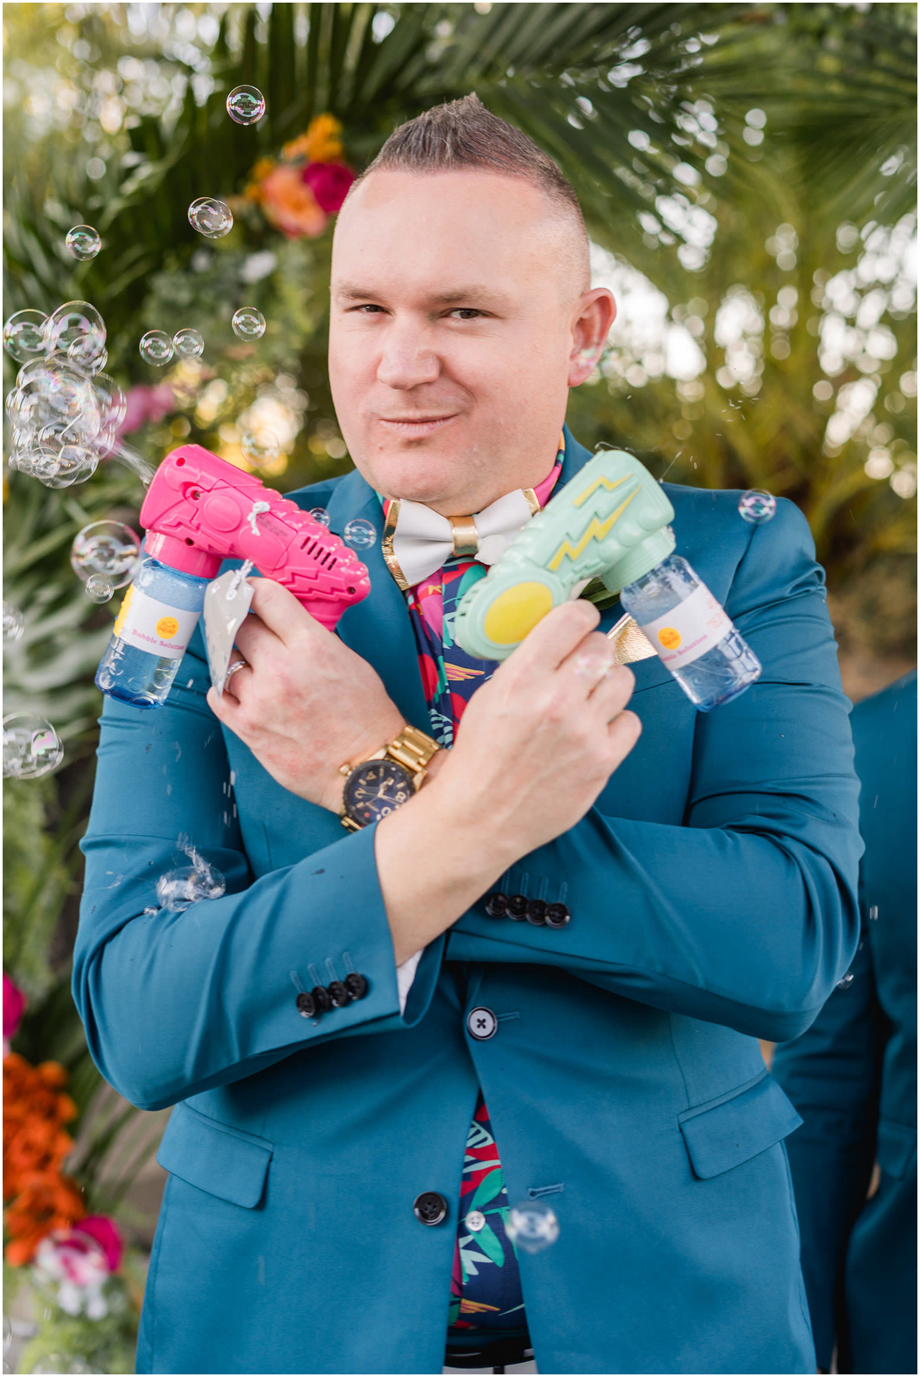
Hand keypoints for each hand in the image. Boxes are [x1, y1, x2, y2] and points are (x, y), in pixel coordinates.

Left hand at [206, 579, 405, 811]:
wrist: (366, 768)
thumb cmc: (366, 717)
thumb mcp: (349, 660)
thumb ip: (311, 638)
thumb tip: (281, 623)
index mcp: (311, 646)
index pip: (266, 598)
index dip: (254, 589)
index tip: (248, 591)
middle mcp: (281, 669)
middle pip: (239, 626)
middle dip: (243, 622)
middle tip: (246, 625)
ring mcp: (259, 700)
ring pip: (226, 660)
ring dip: (234, 657)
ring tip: (246, 661)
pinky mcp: (247, 728)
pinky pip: (217, 695)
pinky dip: (224, 687)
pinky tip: (237, 686)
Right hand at [375, 598, 640, 961]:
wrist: (481, 817)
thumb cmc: (481, 756)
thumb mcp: (490, 696)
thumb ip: (527, 664)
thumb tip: (562, 636)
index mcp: (521, 678)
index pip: (572, 619)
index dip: (580, 617)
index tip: (579, 624)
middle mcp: (556, 700)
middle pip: (602, 647)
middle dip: (592, 653)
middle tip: (581, 668)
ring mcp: (584, 732)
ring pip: (623, 680)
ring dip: (608, 685)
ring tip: (589, 700)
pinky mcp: (603, 761)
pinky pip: (631, 721)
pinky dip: (616, 723)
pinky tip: (595, 731)